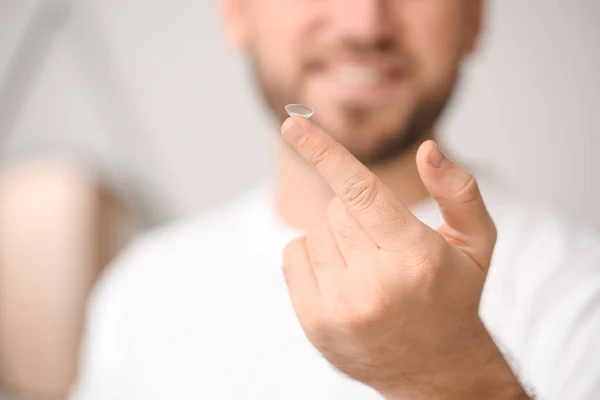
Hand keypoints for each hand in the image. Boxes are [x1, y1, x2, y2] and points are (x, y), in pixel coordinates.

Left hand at [280, 117, 527, 398]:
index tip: (292, 123)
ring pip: (315, 230)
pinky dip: (312, 255)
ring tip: (367, 268)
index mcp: (416, 256)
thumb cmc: (453, 296)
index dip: (324, 152)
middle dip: (356, 214)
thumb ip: (458, 190)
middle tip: (383, 246)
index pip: (361, 190)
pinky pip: (293, 254)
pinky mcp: (315, 321)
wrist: (434, 370)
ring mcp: (341, 306)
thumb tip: (427, 149)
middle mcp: (376, 284)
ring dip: (336, 237)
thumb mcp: (476, 243)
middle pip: (337, 208)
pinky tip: (342, 279)